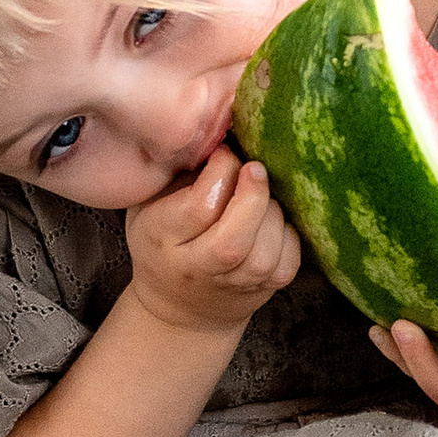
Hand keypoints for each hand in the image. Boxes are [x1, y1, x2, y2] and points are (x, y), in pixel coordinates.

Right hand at [125, 148, 301, 337]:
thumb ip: (175, 172)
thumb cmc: (162, 238)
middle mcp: (195, 267)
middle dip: (253, 196)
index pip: (198, 207)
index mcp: (160, 238)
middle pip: (233, 240)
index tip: (224, 152)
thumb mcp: (148, 203)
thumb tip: (220, 130)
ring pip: (265, 253)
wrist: (179, 306)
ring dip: (273, 214)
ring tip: (263, 194)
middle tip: (256, 168)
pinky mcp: (264, 290)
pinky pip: (288, 261)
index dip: (221, 170)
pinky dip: (289, 234)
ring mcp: (232, 285)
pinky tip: (275, 218)